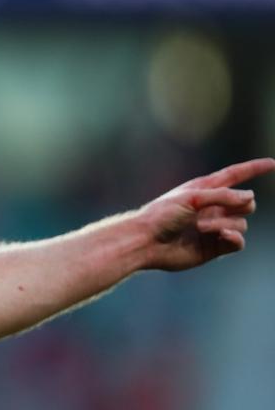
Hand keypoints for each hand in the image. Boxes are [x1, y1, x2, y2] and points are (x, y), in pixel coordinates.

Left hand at [139, 157, 274, 270]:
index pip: (235, 175)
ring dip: (224, 223)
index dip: (254, 168)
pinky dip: (234, 238)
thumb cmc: (162, 215)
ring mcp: (215, 227)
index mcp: (204, 189)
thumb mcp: (191, 197)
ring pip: (242, 222)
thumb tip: (250, 198)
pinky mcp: (215, 246)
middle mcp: (213, 207)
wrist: (146, 242)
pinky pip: (238, 241)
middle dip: (241, 204)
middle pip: (247, 203)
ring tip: (200, 227)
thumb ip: (222, 195)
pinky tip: (221, 236)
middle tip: (217, 210)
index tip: (272, 163)